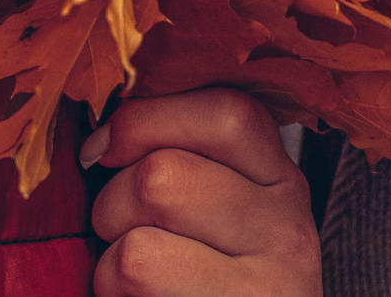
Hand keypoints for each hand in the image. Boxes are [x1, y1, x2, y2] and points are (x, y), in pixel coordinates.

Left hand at [83, 89, 320, 296]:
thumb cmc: (209, 281)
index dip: (147, 120)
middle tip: (123, 233)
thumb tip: (103, 134)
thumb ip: (185, 159)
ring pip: (139, 239)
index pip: (225, 112)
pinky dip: (110, 290)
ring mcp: (263, 289)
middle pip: (162, 176)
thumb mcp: (220, 211)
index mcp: (281, 181)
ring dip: (110, 257)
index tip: (109, 150)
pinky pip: (134, 276)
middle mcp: (287, 229)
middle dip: (112, 203)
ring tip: (132, 277)